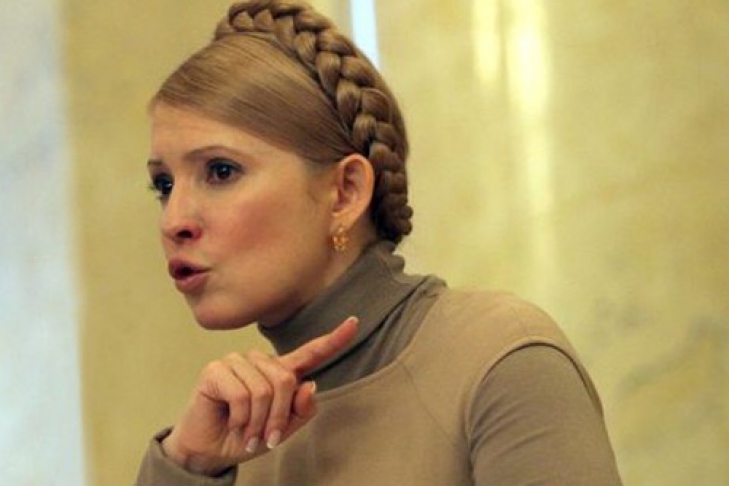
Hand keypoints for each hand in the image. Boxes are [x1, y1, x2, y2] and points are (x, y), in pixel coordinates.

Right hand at [161, 316, 358, 475]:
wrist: (210, 452)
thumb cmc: (246, 437)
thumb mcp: (282, 430)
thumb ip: (301, 411)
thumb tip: (310, 386)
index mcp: (280, 372)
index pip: (311, 352)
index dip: (334, 339)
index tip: (354, 323)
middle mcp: (259, 361)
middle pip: (286, 380)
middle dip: (277, 416)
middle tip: (264, 437)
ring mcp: (236, 361)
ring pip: (264, 389)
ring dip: (257, 421)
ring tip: (247, 433)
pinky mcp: (215, 370)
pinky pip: (242, 394)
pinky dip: (241, 418)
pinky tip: (232, 421)